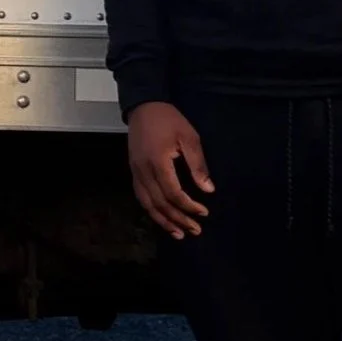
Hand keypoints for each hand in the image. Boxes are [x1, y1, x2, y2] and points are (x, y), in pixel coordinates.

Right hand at [128, 102, 213, 239]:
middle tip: (195, 230)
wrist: (143, 107)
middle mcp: (143, 171)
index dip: (189, 206)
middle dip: (178, 219)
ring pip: (147, 203)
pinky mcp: (133, 171)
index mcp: (158, 162)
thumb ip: (198, 164)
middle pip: (160, 203)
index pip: (173, 193)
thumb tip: (208, 189)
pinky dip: (151, 210)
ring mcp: (136, 172)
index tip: (204, 212)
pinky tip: (161, 218)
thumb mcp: (189, 137)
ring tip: (178, 233)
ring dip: (163, 220)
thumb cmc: (169, 121)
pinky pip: (140, 196)